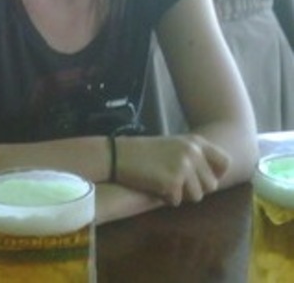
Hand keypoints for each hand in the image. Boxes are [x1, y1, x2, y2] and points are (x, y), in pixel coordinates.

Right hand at [115, 134, 229, 205]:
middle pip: (211, 185)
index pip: (225, 162)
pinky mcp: (173, 182)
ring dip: (181, 195)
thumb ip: (195, 157)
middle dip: (195, 189)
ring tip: (163, 181)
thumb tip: (214, 179)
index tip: (203, 178)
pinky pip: (177, 201)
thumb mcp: (174, 146)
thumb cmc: (145, 152)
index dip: (217, 174)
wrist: (119, 154)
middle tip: (175, 181)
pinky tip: (154, 185)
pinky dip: (166, 198)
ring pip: (196, 196)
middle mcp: (193, 152)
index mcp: (196, 142)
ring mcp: (184, 166)